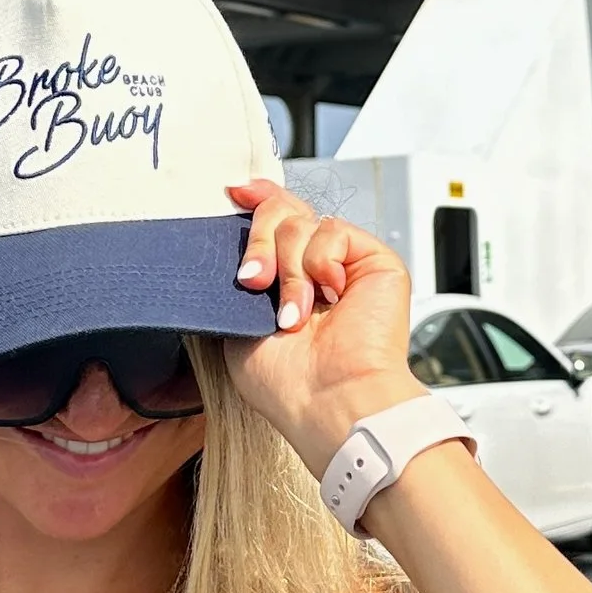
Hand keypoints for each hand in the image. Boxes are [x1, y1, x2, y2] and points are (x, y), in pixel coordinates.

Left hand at [224, 180, 426, 480]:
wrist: (329, 398)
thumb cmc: (287, 383)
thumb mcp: (235, 325)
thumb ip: (233, 282)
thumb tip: (217, 246)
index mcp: (285, 283)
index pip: (273, 223)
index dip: (256, 201)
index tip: (234, 194)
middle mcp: (315, 270)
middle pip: (282, 212)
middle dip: (259, 241)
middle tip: (253, 283)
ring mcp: (345, 265)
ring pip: (301, 222)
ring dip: (288, 269)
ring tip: (295, 314)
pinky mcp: (373, 260)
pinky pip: (332, 230)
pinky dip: (320, 261)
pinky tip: (328, 296)